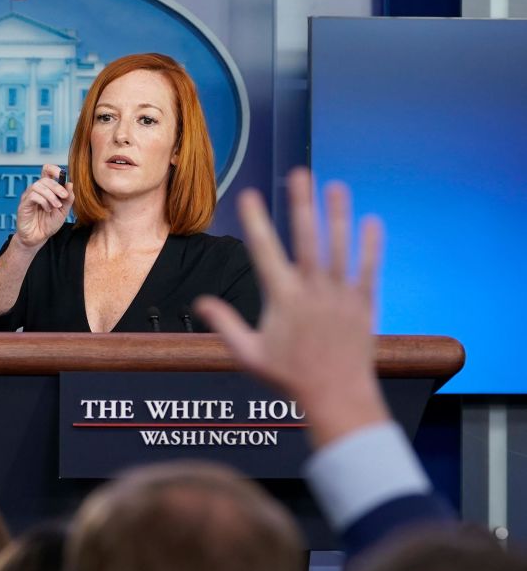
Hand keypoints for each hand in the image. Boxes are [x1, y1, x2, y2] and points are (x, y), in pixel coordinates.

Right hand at [15, 164, 73, 248]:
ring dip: (51, 195)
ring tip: (56, 206)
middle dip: (57, 187)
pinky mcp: (24, 204)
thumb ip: (68, 198)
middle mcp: (36, 190)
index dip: (54, 169)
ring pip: (38, 186)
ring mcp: (28, 196)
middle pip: (45, 179)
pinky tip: (48, 209)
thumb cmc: (48, 224)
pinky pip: (33, 195)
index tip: (63, 175)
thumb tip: (70, 183)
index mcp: (46, 189)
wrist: (38, 238)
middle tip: (64, 196)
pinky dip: (43, 201)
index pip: (46, 171)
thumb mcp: (63, 211)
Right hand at [194, 168, 391, 448]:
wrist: (337, 396)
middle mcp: (312, 292)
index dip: (256, 221)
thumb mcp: (249, 355)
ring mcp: (341, 297)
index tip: (250, 195)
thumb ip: (225, 325)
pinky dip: (370, 245)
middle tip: (299, 174)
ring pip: (340, 248)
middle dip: (301, 204)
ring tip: (335, 186)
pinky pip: (368, 268)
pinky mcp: (364, 305)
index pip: (264, 252)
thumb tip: (201, 302)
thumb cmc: (289, 377)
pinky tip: (371, 221)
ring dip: (337, 215)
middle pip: (306, 239)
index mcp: (282, 300)